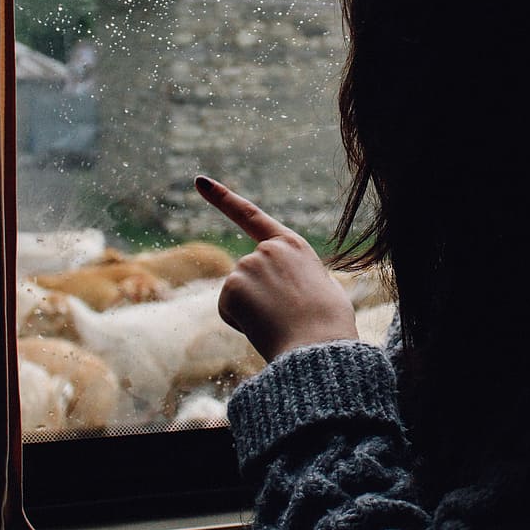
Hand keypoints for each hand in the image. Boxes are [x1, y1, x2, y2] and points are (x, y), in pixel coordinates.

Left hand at [195, 176, 357, 361]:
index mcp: (293, 245)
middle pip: (247, 275)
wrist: (320, 347)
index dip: (223, 198)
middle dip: (258, 298)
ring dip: (252, 312)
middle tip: (286, 316)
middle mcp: (268, 248)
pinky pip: (228, 310)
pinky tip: (263, 326)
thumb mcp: (323, 289)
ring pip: (238, 294)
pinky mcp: (233, 286)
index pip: (251, 216)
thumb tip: (295, 292)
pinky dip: (240, 323)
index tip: (200, 182)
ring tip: (281, 322)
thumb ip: (300, 278)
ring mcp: (249, 264)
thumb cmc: (329, 325)